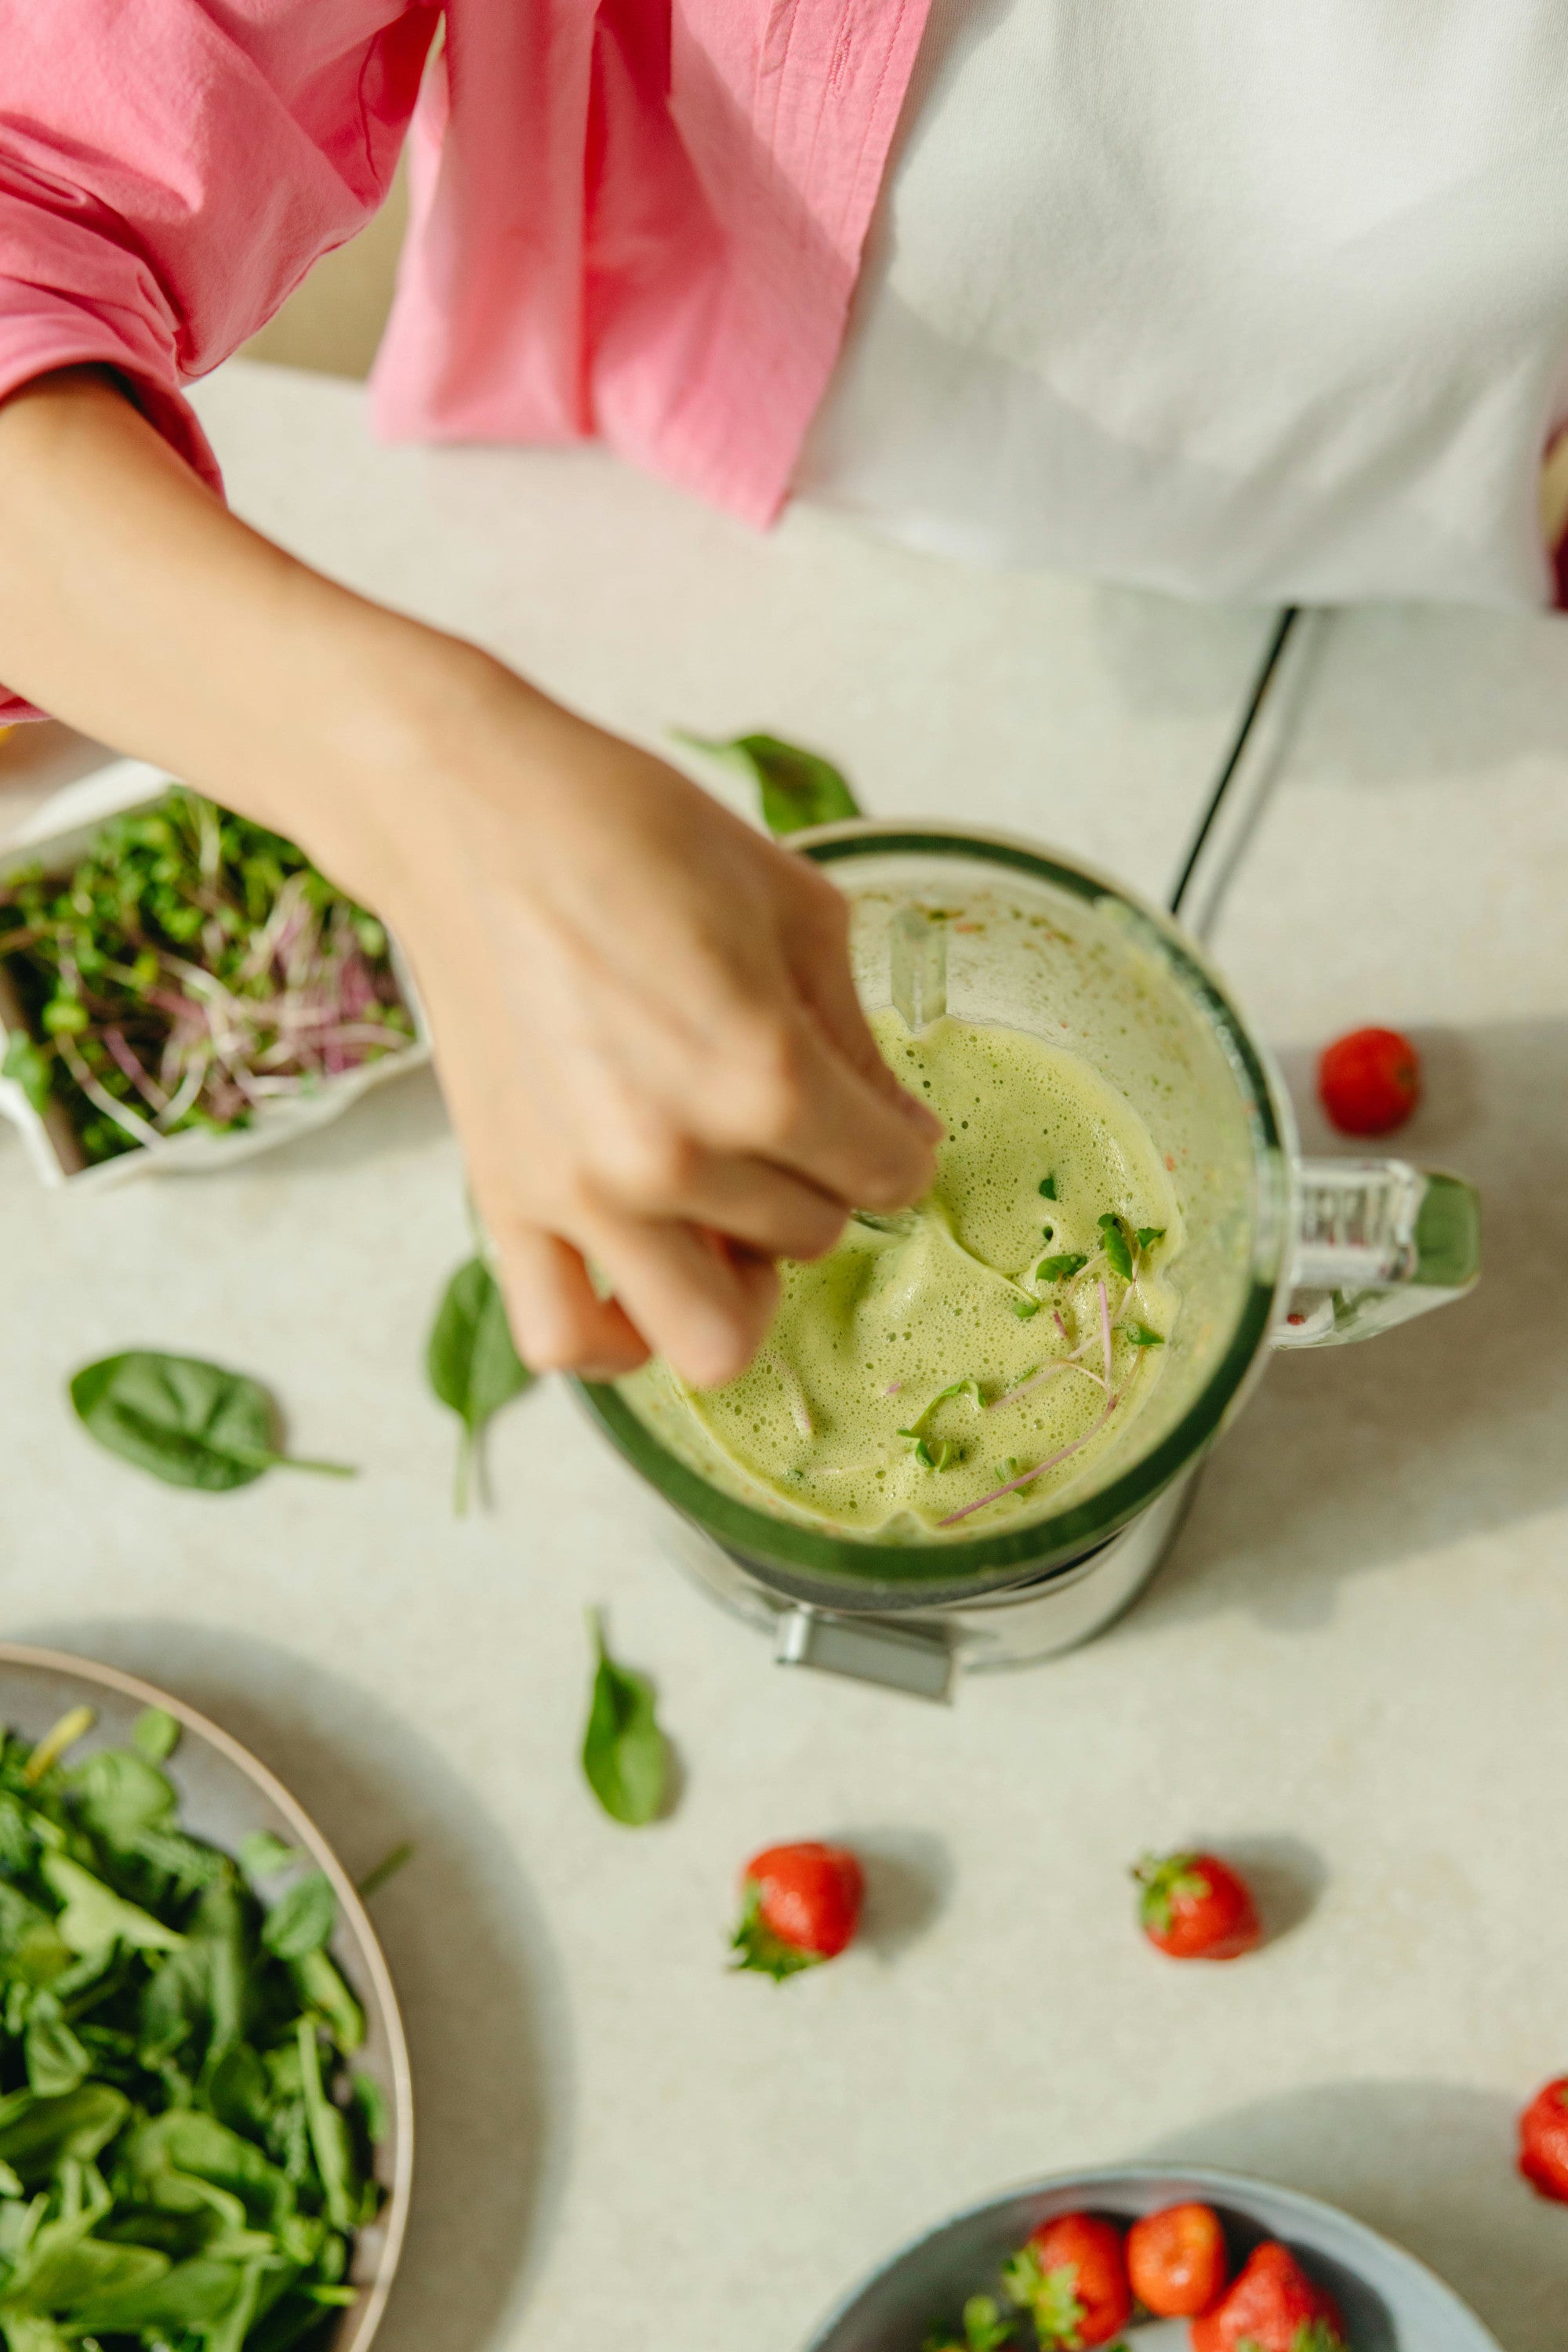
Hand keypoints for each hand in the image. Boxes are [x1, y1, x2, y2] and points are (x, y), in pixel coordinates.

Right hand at [0, 370, 938, 1385]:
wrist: (473, 815)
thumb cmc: (632, 836)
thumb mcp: (796, 910)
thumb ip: (857, 1039)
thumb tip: (901, 1134)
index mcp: (763, 1074)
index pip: (892, 1177)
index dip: (898, 1143)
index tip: (874, 1116)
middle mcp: (674, 1156)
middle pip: (813, 1239)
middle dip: (816, 1186)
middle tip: (782, 1125)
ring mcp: (584, 1195)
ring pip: (714, 1332)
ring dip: (737, 1273)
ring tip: (722, 1205)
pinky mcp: (507, 1203)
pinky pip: (569, 1344)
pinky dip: (619, 1342)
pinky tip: (645, 1279)